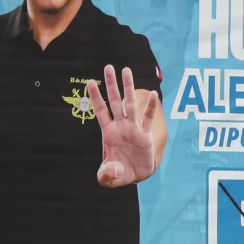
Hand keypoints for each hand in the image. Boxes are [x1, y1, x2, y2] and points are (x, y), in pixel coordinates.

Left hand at [89, 65, 163, 186]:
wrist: (135, 175)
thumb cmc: (119, 173)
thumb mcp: (107, 177)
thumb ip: (106, 174)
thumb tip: (111, 170)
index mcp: (108, 133)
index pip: (100, 110)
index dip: (96, 96)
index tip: (90, 81)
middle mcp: (120, 126)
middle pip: (115, 101)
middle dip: (112, 85)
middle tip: (108, 67)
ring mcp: (133, 129)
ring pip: (130, 105)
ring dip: (128, 88)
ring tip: (126, 70)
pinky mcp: (145, 136)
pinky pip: (148, 119)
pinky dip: (150, 107)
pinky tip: (152, 94)